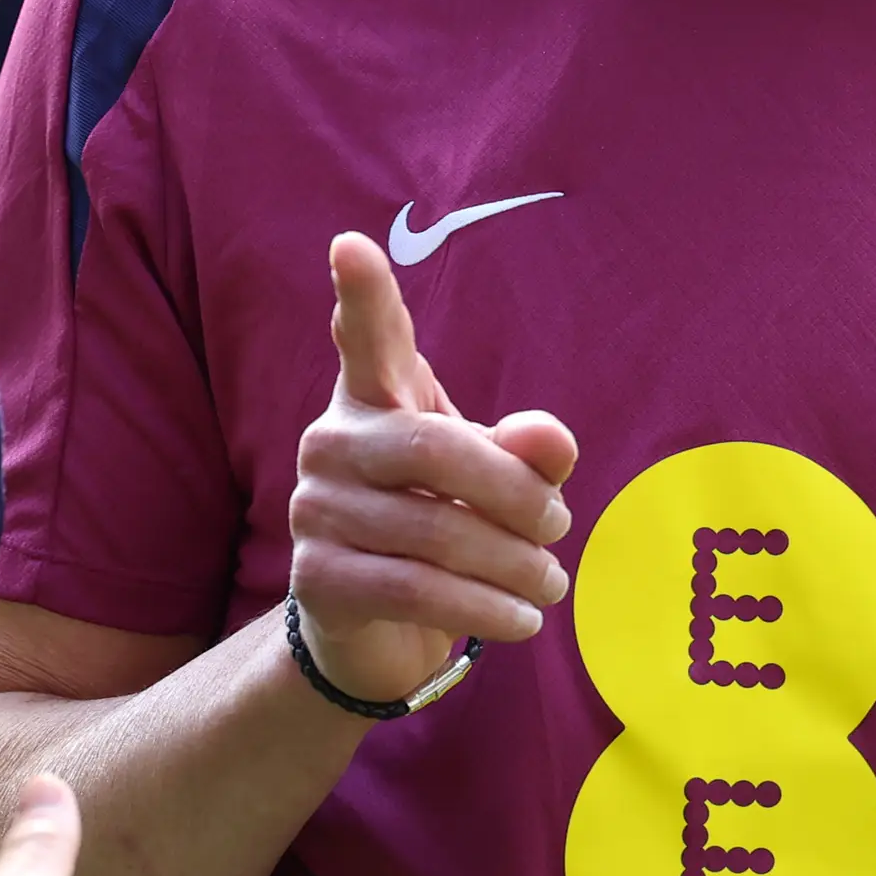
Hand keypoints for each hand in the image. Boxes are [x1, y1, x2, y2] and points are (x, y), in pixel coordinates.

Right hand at [286, 234, 578, 705]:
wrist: (381, 630)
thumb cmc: (443, 526)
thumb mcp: (497, 482)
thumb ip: (528, 453)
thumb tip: (551, 442)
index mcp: (375, 398)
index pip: (366, 337)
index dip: (361, 295)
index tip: (351, 245)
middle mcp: (331, 442)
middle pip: (431, 447)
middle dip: (513, 492)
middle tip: (561, 525)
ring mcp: (315, 510)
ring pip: (433, 530)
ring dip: (513, 562)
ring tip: (551, 581)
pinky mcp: (317, 579)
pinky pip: (415, 588)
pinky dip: (484, 608)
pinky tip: (523, 619)